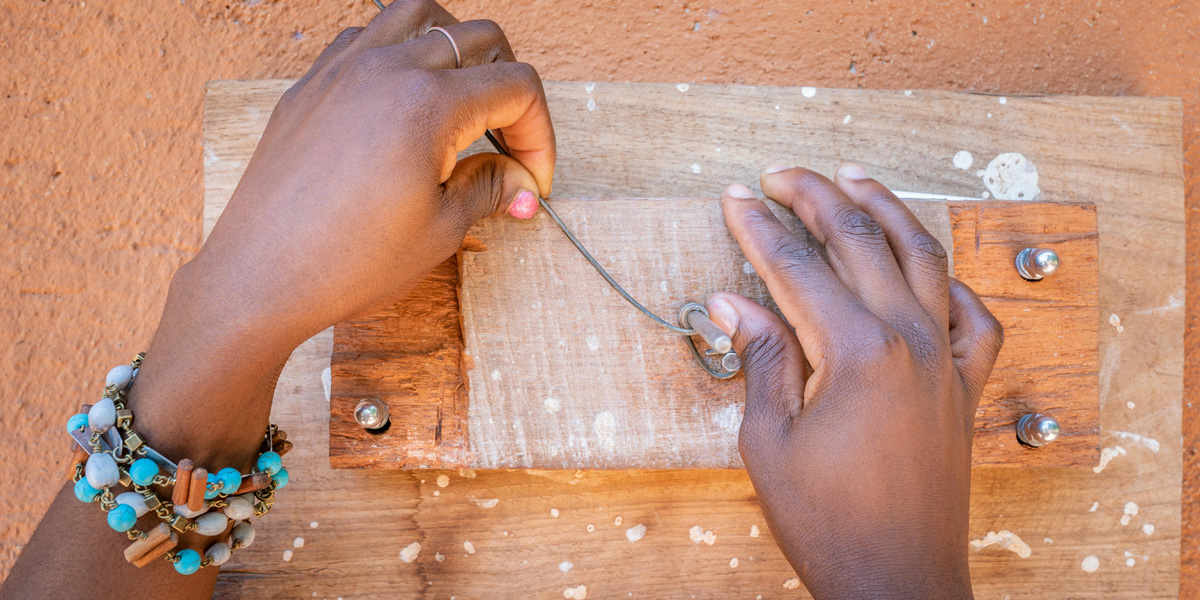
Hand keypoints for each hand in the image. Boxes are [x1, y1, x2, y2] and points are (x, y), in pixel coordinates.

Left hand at [128, 0, 555, 464]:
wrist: (261, 277)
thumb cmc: (347, 261)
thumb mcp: (441, 231)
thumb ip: (490, 188)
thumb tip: (519, 180)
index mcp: (429, 103)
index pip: (516, 87)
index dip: (539, 135)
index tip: (531, 178)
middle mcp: (387, 68)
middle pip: (480, 38)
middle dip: (510, 88)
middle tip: (507, 143)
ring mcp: (343, 68)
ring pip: (420, 14)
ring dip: (456, 48)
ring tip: (463, 98)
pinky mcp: (312, 84)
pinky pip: (365, 35)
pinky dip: (398, 51)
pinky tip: (402, 99)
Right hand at [704, 164, 1002, 598]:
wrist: (897, 582)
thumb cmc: (829, 522)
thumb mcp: (770, 441)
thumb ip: (760, 359)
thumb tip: (735, 304)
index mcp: (857, 352)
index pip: (798, 265)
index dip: (759, 227)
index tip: (735, 198)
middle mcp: (911, 342)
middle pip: (860, 242)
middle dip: (816, 198)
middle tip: (780, 175)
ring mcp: (946, 360)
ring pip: (922, 258)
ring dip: (884, 211)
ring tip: (854, 178)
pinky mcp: (965, 387)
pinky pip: (971, 316)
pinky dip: (949, 282)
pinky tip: (928, 267)